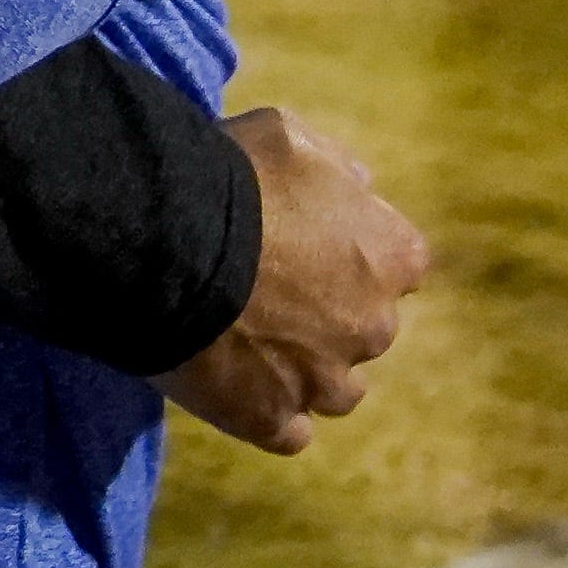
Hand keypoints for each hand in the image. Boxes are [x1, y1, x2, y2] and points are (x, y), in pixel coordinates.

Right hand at [155, 109, 429, 455]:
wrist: (167, 243)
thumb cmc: (233, 178)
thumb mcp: (289, 135)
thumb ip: (336, 166)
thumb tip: (359, 185)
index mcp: (391, 255)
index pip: (400, 262)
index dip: (354, 253)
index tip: (312, 244)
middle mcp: (374, 326)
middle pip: (364, 327)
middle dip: (328, 313)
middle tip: (265, 287)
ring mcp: (325, 382)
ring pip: (335, 389)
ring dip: (304, 369)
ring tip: (247, 342)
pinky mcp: (273, 420)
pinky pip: (285, 431)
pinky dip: (266, 412)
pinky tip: (233, 387)